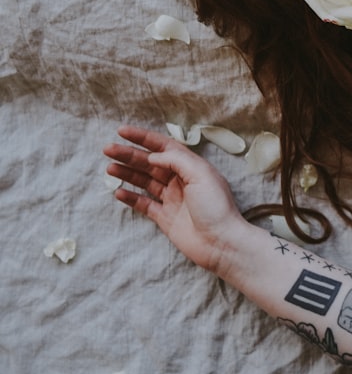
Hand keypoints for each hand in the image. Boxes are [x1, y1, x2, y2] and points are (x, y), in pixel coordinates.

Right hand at [105, 125, 251, 275]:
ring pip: (145, 181)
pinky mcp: (165, 217)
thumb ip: (177, 161)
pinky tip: (118, 192)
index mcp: (191, 166)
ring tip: (109, 168)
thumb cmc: (216, 206)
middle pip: (150, 163)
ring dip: (127, 173)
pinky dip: (131, 197)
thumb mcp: (201, 175)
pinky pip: (144, 204)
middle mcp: (181, 180)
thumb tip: (154, 156)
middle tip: (107, 149)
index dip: (143, 138)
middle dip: (129, 154)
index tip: (122, 131)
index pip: (164, 147)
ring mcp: (172, 199)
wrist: (221, 242)